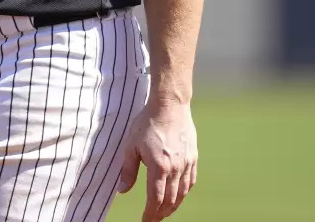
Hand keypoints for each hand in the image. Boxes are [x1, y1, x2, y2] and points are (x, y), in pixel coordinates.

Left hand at [117, 99, 198, 220]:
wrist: (170, 105)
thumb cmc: (147, 123)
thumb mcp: (130, 145)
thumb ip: (127, 170)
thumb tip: (122, 190)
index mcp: (158, 166)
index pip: (155, 199)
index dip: (150, 213)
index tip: (145, 220)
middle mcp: (175, 168)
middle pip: (170, 200)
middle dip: (161, 213)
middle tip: (153, 219)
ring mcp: (186, 163)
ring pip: (182, 193)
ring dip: (173, 206)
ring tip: (164, 212)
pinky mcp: (193, 157)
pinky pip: (190, 181)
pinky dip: (184, 193)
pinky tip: (178, 195)